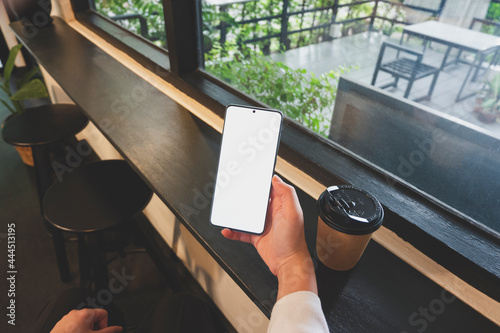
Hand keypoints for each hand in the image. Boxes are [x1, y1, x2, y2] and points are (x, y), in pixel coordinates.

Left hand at [51, 308, 122, 332]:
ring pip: (83, 323)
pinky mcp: (61, 324)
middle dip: (94, 328)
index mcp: (86, 313)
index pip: (103, 313)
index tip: (99, 332)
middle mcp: (76, 313)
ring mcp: (67, 318)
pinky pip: (73, 325)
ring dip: (85, 330)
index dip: (104, 325)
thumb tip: (118, 328)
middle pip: (93, 318)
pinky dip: (76, 331)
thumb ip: (108, 331)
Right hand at [222, 175, 316, 298]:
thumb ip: (287, 194)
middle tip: (233, 191)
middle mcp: (271, 213)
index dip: (261, 181)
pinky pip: (241, 231)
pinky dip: (233, 230)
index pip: (270, 188)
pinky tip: (228, 229)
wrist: (288, 264)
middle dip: (244, 195)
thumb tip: (277, 179)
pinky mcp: (256, 236)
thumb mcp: (293, 214)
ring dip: (236, 213)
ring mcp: (263, 225)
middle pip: (255, 200)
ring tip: (227, 210)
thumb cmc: (294, 241)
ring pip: (246, 215)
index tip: (251, 175)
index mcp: (281, 205)